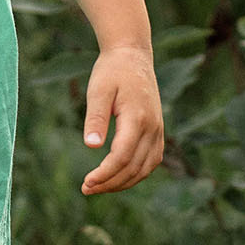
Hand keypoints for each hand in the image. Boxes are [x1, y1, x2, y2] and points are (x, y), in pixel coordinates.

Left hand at [80, 42, 163, 196]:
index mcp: (137, 118)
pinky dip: (136, 174)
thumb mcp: (98, 90)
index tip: (86, 182)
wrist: (132, 55)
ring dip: (123, 183)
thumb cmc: (112, 71)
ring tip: (99, 187)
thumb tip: (91, 146)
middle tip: (86, 189)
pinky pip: (151, 161)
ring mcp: (158, 130)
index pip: (123, 156)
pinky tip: (118, 178)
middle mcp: (153, 127)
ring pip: (145, 169)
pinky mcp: (158, 131)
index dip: (105, 174)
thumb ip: (95, 118)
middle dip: (110, 183)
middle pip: (134, 168)